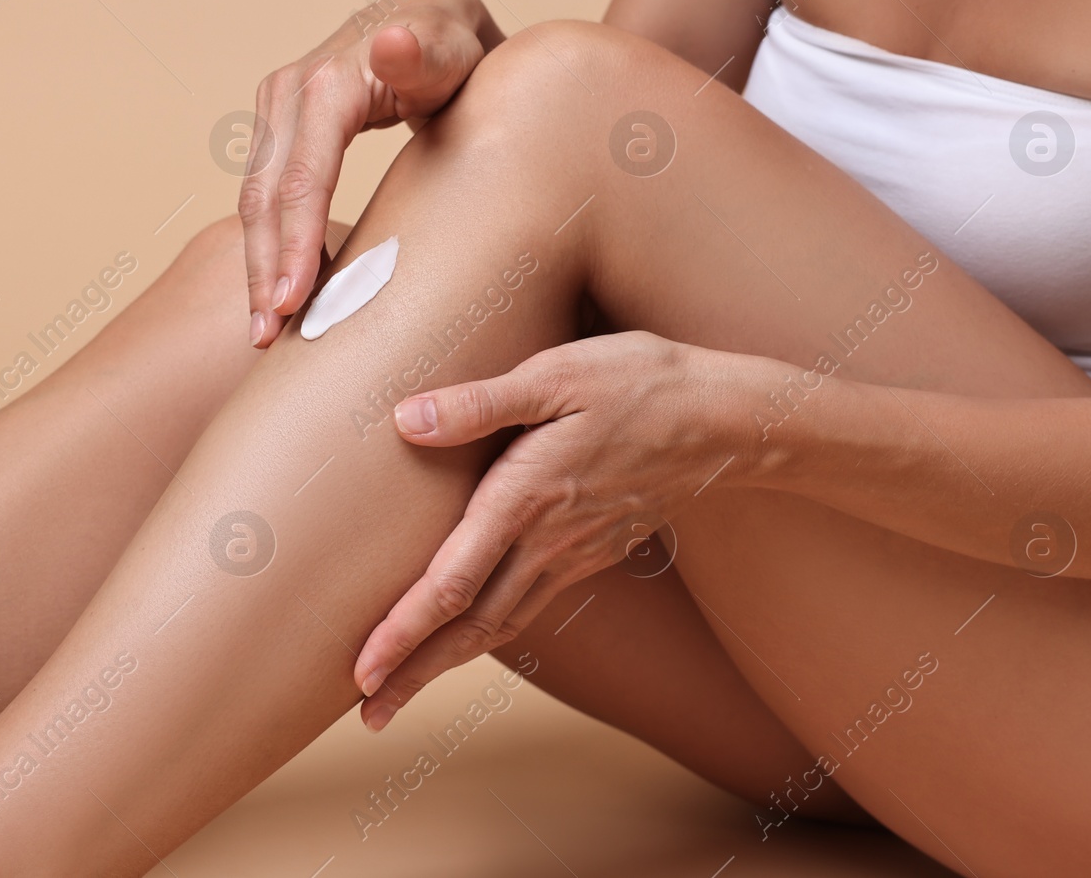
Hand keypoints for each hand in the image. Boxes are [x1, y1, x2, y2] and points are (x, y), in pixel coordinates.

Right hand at [239, 0, 502, 347]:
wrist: (435, 20)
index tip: (292, 303)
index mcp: (326, 83)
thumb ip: (422, 56)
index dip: (294, 242)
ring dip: (257, 265)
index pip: (302, 176)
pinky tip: (284, 293)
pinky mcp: (277, 128)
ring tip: (264, 332)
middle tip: (267, 338)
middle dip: (263, 268)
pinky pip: (264, 193)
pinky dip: (270, 244)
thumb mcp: (450, 51)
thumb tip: (391, 42)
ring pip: (254, 199)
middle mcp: (288, 92)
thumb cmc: (454, 47)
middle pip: (264, 194)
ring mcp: (276, 110)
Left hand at [353, 331, 778, 730]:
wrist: (727, 420)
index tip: (363, 671)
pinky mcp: (590, 553)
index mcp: (526, 496)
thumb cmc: (638, 382)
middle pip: (471, 626)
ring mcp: (572, 554)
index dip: (405, 630)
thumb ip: (480, 403)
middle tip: (369, 716)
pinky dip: (489, 636)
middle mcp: (547, 541)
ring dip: (447, 663)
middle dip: (416, 673)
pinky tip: (469, 640)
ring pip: (500, 625)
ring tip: (402, 693)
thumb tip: (406, 420)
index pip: (454, 581)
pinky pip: (529, 607)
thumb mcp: (557, 374)